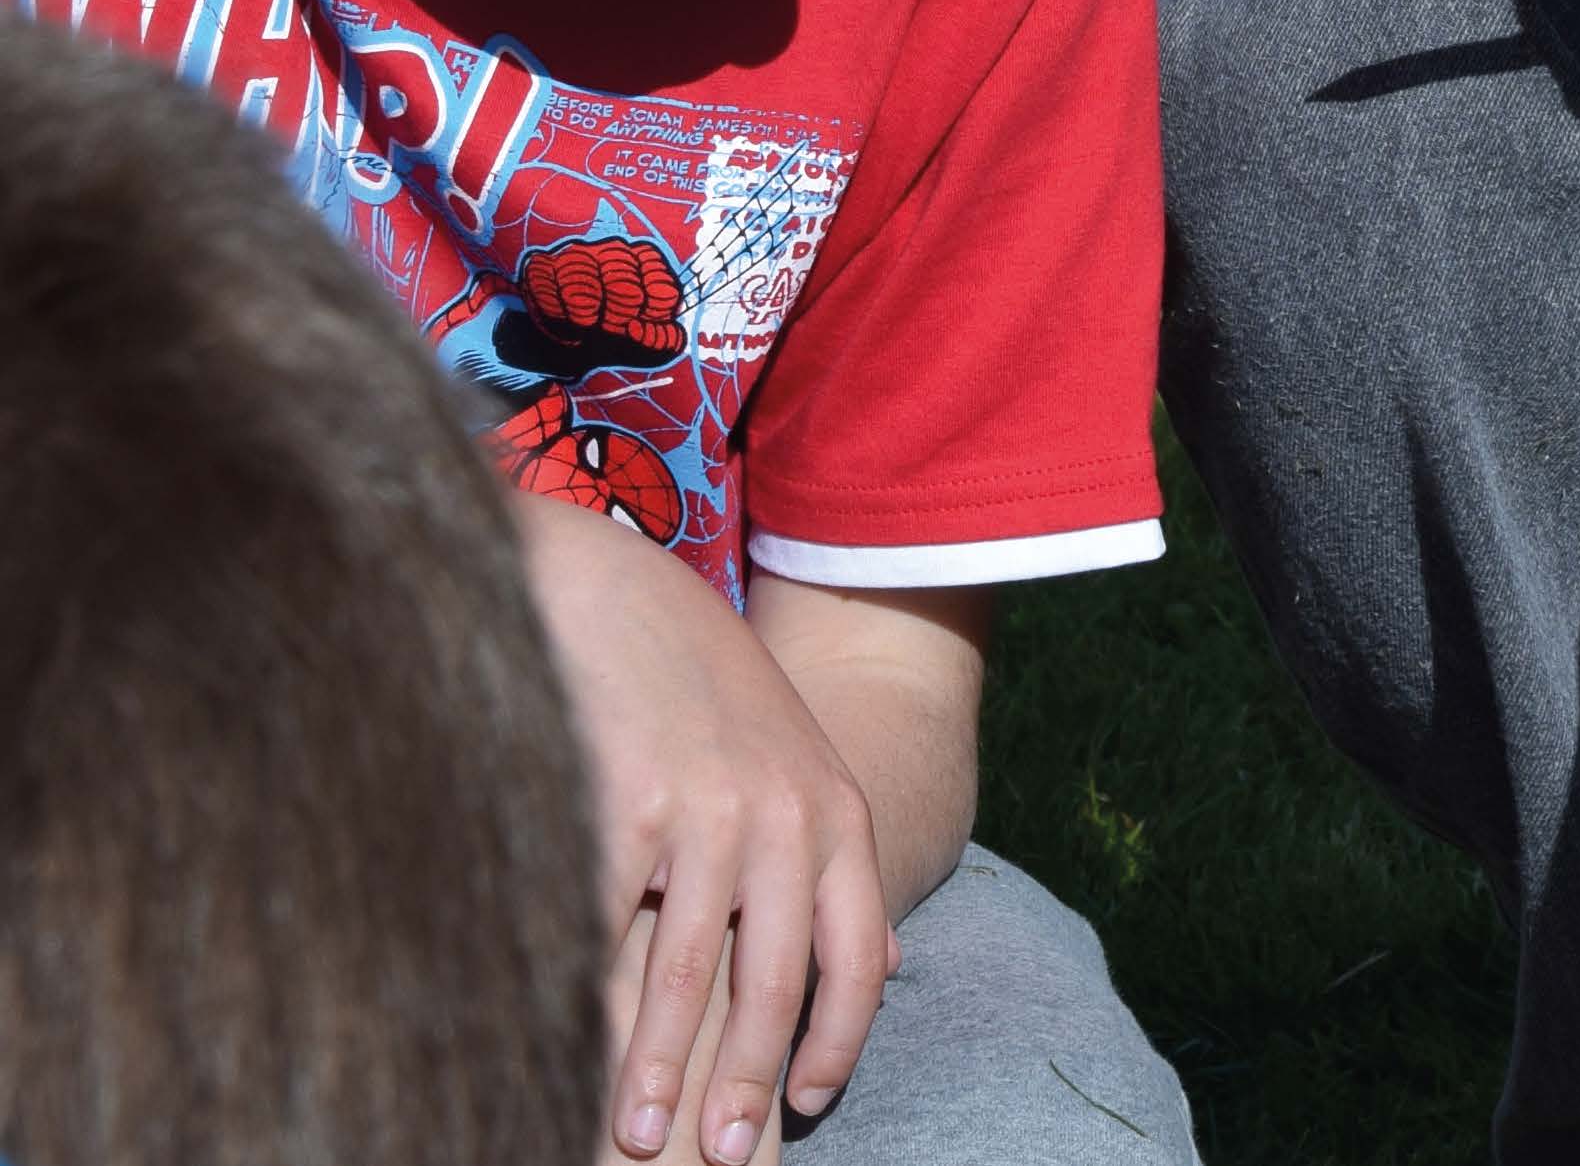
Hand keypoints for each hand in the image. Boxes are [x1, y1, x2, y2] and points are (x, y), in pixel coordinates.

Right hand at [512, 496, 894, 1165]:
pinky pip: (606, 936)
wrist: (620, 592)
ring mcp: (704, 810)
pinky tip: (561, 1052)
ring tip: (634, 1142)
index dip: (837, 1039)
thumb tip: (897, 962)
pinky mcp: (625, 805)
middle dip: (745, 1085)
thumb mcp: (797, 766)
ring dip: (656, 1073)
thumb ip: (836, 862)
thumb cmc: (705, 696)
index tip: (807, 1108)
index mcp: (833, 812)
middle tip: (719, 1163)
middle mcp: (782, 815)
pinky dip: (583, 1008)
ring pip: (687, 975)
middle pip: (775, 983)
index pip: (858, 952)